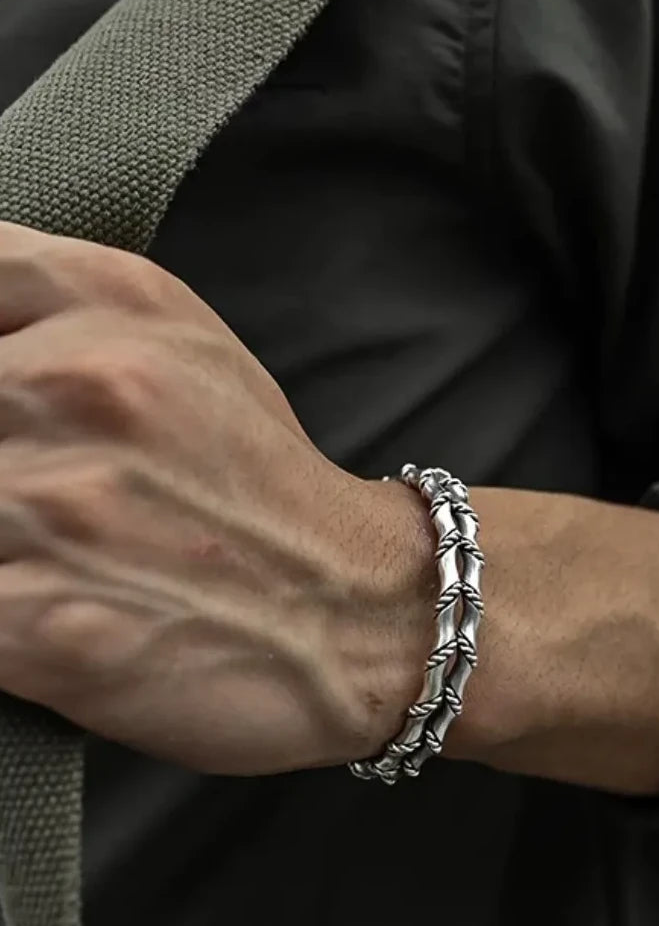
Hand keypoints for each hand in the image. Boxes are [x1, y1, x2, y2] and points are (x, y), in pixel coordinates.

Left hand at [0, 223, 432, 773]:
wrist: (357, 612)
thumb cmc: (259, 485)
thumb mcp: (179, 339)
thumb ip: (51, 299)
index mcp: (107, 302)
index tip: (21, 418)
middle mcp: (79, 387)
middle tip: (44, 497)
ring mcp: (61, 508)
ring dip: (1, 540)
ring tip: (64, 555)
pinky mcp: (43, 626)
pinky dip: (2, 614)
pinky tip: (48, 610)